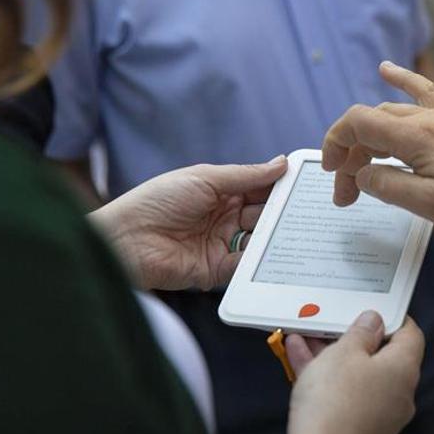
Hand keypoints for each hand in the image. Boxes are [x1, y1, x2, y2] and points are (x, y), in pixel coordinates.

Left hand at [89, 157, 286, 289]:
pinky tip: (277, 254)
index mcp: (220, 191)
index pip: (258, 188)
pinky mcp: (216, 270)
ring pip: (258, 239)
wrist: (126, 239)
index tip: (304, 184)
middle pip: (262, 214)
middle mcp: (223, 217)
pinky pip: (246, 265)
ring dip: (274, 235)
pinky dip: (261, 260)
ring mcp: (221, 243)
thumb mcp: (205, 178)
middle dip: (282, 212)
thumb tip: (281, 164)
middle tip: (308, 211)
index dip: (279, 186)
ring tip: (297, 232)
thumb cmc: (157, 201)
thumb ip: (246, 175)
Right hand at [284, 311, 423, 433]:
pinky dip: (325, 376)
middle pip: (379, 355)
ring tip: (306, 335)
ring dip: (331, 354)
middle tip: (331, 321)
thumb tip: (373, 322)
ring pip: (356, 374)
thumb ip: (360, 333)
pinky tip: (299, 357)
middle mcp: (397, 393)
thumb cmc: (335, 406)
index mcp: (403, 369)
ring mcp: (378, 414)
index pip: (410, 334)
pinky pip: (344, 394)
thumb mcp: (344, 353)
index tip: (374, 306)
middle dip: (351, 336)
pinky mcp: (357, 428)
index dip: (392, 317)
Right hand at [321, 61, 433, 234]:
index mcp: (416, 138)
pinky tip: (387, 70)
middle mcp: (427, 118)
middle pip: (371, 124)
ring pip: (392, 112)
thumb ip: (390, 186)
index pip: (358, 123)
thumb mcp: (431, 204)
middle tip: (348, 191)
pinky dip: (403, 81)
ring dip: (369, 135)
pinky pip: (425, 92)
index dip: (335, 143)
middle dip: (351, 154)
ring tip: (360, 162)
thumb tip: (363, 174)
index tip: (332, 171)